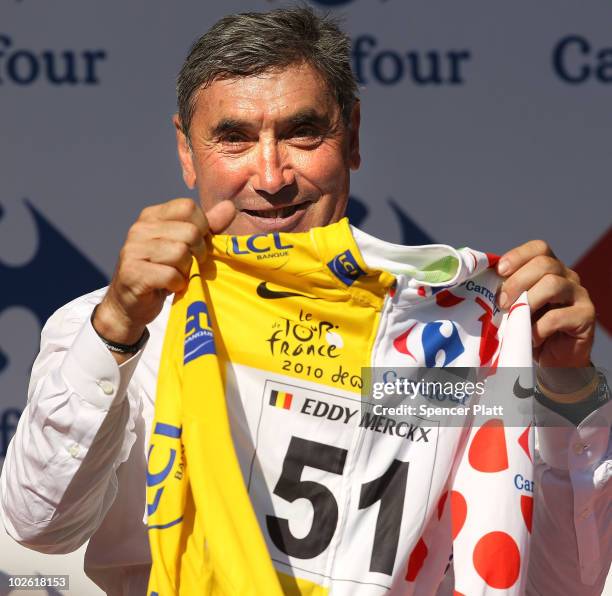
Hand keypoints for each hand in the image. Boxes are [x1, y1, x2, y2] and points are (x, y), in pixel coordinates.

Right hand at [94, 198, 234, 352]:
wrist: (131, 305)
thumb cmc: (162, 273)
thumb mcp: (185, 246)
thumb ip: (207, 227)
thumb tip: (229, 206)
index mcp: (152, 216)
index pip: (188, 207)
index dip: (202, 227)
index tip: (197, 245)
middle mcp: (140, 228)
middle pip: (190, 232)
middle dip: (198, 253)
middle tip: (189, 266)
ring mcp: (133, 249)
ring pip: (181, 253)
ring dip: (186, 270)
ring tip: (178, 276)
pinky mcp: (132, 273)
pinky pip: (170, 275)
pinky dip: (177, 284)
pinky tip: (170, 287)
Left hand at [496, 239, 595, 368]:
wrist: (552, 358)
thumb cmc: (529, 327)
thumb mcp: (514, 305)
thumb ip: (506, 291)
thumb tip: (481, 282)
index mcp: (550, 269)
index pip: (539, 248)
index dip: (518, 255)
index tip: (500, 271)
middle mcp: (567, 276)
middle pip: (545, 264)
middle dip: (518, 281)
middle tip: (502, 302)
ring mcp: (579, 295)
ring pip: (553, 284)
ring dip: (528, 301)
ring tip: (515, 318)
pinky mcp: (585, 316)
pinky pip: (559, 316)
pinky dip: (539, 327)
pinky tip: (531, 337)